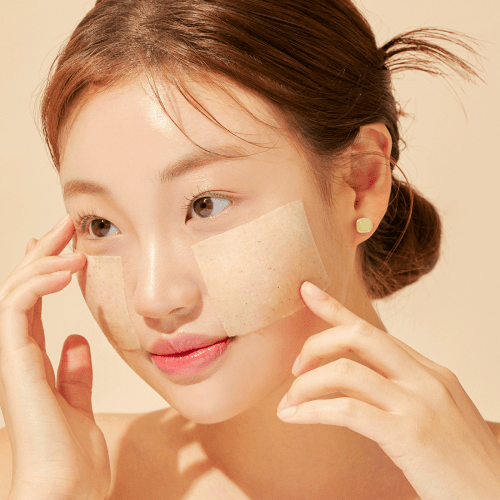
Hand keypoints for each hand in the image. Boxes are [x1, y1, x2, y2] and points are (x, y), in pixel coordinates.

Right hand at [0, 215, 110, 499]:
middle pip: (21, 289)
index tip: (67, 247)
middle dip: (42, 253)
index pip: (32, 303)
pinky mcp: (13, 363)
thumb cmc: (72, 457)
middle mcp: (16, 354)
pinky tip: (67, 269)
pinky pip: (15, 310)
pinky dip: (38, 283)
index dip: (46, 271)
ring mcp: (10, 357)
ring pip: (13, 292)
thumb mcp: (78, 402)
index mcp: (32, 359)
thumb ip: (74, 373)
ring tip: (68, 238)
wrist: (65, 493)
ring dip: (40, 260)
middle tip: (65, 224)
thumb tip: (78, 341)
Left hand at [277, 281, 499, 499]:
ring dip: (305, 385)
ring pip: (344, 372)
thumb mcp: (436, 416)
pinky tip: (294, 418)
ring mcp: (418, 404)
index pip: (374, 330)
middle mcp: (425, 378)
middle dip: (315, 345)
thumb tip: (354, 385)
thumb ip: (401, 392)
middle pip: (357, 337)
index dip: (335, 307)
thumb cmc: (462, 466)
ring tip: (287, 404)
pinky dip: (312, 410)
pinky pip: (346, 410)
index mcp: (429, 372)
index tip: (306, 291)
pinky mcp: (409, 435)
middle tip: (294, 370)